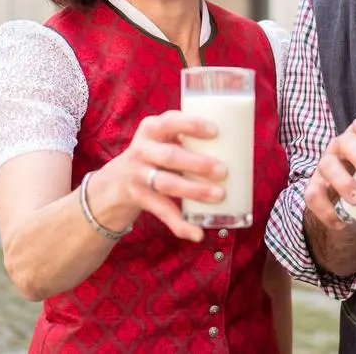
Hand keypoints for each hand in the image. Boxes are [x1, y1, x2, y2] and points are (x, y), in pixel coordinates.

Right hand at [100, 110, 226, 241]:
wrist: (117, 180)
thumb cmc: (156, 152)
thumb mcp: (163, 137)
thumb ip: (189, 137)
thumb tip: (237, 144)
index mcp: (151, 129)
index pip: (169, 121)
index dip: (191, 125)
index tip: (215, 131)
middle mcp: (142, 150)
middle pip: (170, 156)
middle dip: (198, 163)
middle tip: (224, 171)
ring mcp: (138, 175)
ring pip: (167, 184)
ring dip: (194, 191)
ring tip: (219, 195)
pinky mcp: (141, 198)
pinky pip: (162, 212)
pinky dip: (180, 224)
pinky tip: (197, 233)